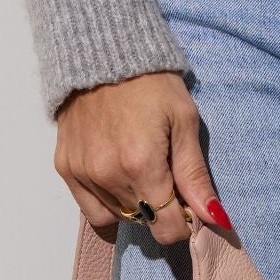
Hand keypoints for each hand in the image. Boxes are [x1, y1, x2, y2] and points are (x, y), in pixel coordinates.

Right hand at [53, 71, 232, 246]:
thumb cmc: (151, 82)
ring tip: (138, 169)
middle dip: (160, 208)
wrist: (102, 50)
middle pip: (145, 223)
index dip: (182, 222)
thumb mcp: (184, 121)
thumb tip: (214, 220)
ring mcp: (83, 174)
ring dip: (135, 205)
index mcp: (142, 166)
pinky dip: (108, 203)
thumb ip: (195, 176)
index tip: (186, 201)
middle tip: (163, 175)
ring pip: (119, 218)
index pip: (166, 229)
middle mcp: (108, 176)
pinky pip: (92, 210)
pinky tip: (116, 176)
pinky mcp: (66, 168)